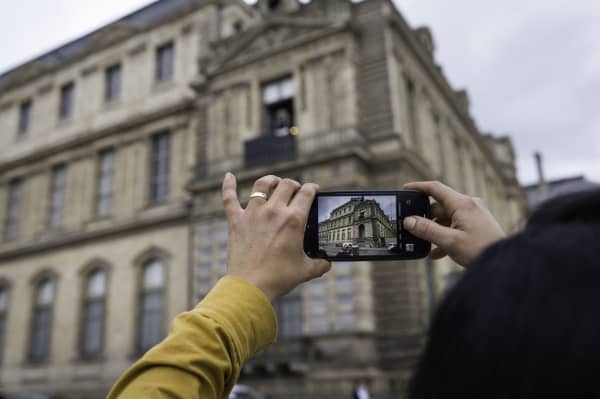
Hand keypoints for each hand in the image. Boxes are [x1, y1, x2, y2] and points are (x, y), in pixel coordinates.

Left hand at [222, 173, 330, 300]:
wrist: (250, 286)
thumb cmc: (279, 278)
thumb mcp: (306, 271)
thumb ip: (320, 264)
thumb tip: (328, 262)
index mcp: (294, 220)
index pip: (307, 193)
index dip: (313, 188)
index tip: (314, 189)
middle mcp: (274, 211)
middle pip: (286, 184)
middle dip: (294, 184)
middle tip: (296, 190)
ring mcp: (253, 214)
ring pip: (262, 185)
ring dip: (270, 180)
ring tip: (274, 182)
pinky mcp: (236, 221)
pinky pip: (229, 198)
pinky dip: (228, 185)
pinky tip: (229, 176)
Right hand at [402, 181, 504, 266]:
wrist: (506, 264)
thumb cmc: (481, 250)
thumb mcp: (449, 241)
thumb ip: (427, 230)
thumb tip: (409, 221)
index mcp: (462, 204)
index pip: (435, 188)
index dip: (418, 187)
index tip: (404, 190)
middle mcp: (468, 206)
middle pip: (438, 207)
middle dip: (425, 220)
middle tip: (412, 231)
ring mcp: (473, 216)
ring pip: (446, 219)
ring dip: (435, 232)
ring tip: (426, 246)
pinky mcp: (476, 226)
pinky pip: (455, 227)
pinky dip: (445, 237)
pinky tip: (437, 253)